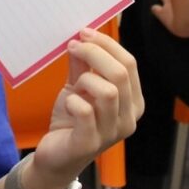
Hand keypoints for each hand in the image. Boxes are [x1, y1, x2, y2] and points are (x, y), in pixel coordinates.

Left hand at [23, 29, 143, 188]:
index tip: (84, 32)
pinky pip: (85, 111)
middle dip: (94, 53)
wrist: (56, 156)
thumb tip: (82, 37)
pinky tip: (67, 104)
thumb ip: (83, 65)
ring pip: (108, 91)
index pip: (130, 64)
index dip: (107, 44)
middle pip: (121, 74)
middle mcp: (128, 118)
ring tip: (74, 84)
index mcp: (132, 102)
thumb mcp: (78, 87)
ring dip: (85, 79)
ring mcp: (111, 133)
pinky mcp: (90, 143)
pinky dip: (72, 101)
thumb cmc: (72, 121)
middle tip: (73, 45)